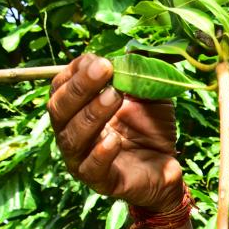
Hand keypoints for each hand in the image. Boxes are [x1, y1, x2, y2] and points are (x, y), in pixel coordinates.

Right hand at [48, 54, 183, 212]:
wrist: (168, 168)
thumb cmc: (151, 128)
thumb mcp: (148, 94)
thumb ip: (137, 72)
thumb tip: (132, 47)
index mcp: (76, 109)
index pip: (61, 87)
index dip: (76, 72)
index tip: (100, 60)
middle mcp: (71, 133)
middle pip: (59, 109)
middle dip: (80, 87)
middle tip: (104, 69)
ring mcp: (82, 159)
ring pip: (72, 137)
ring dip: (92, 114)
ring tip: (114, 97)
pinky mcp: (100, 181)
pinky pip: (91, 168)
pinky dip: (100, 153)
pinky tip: (113, 139)